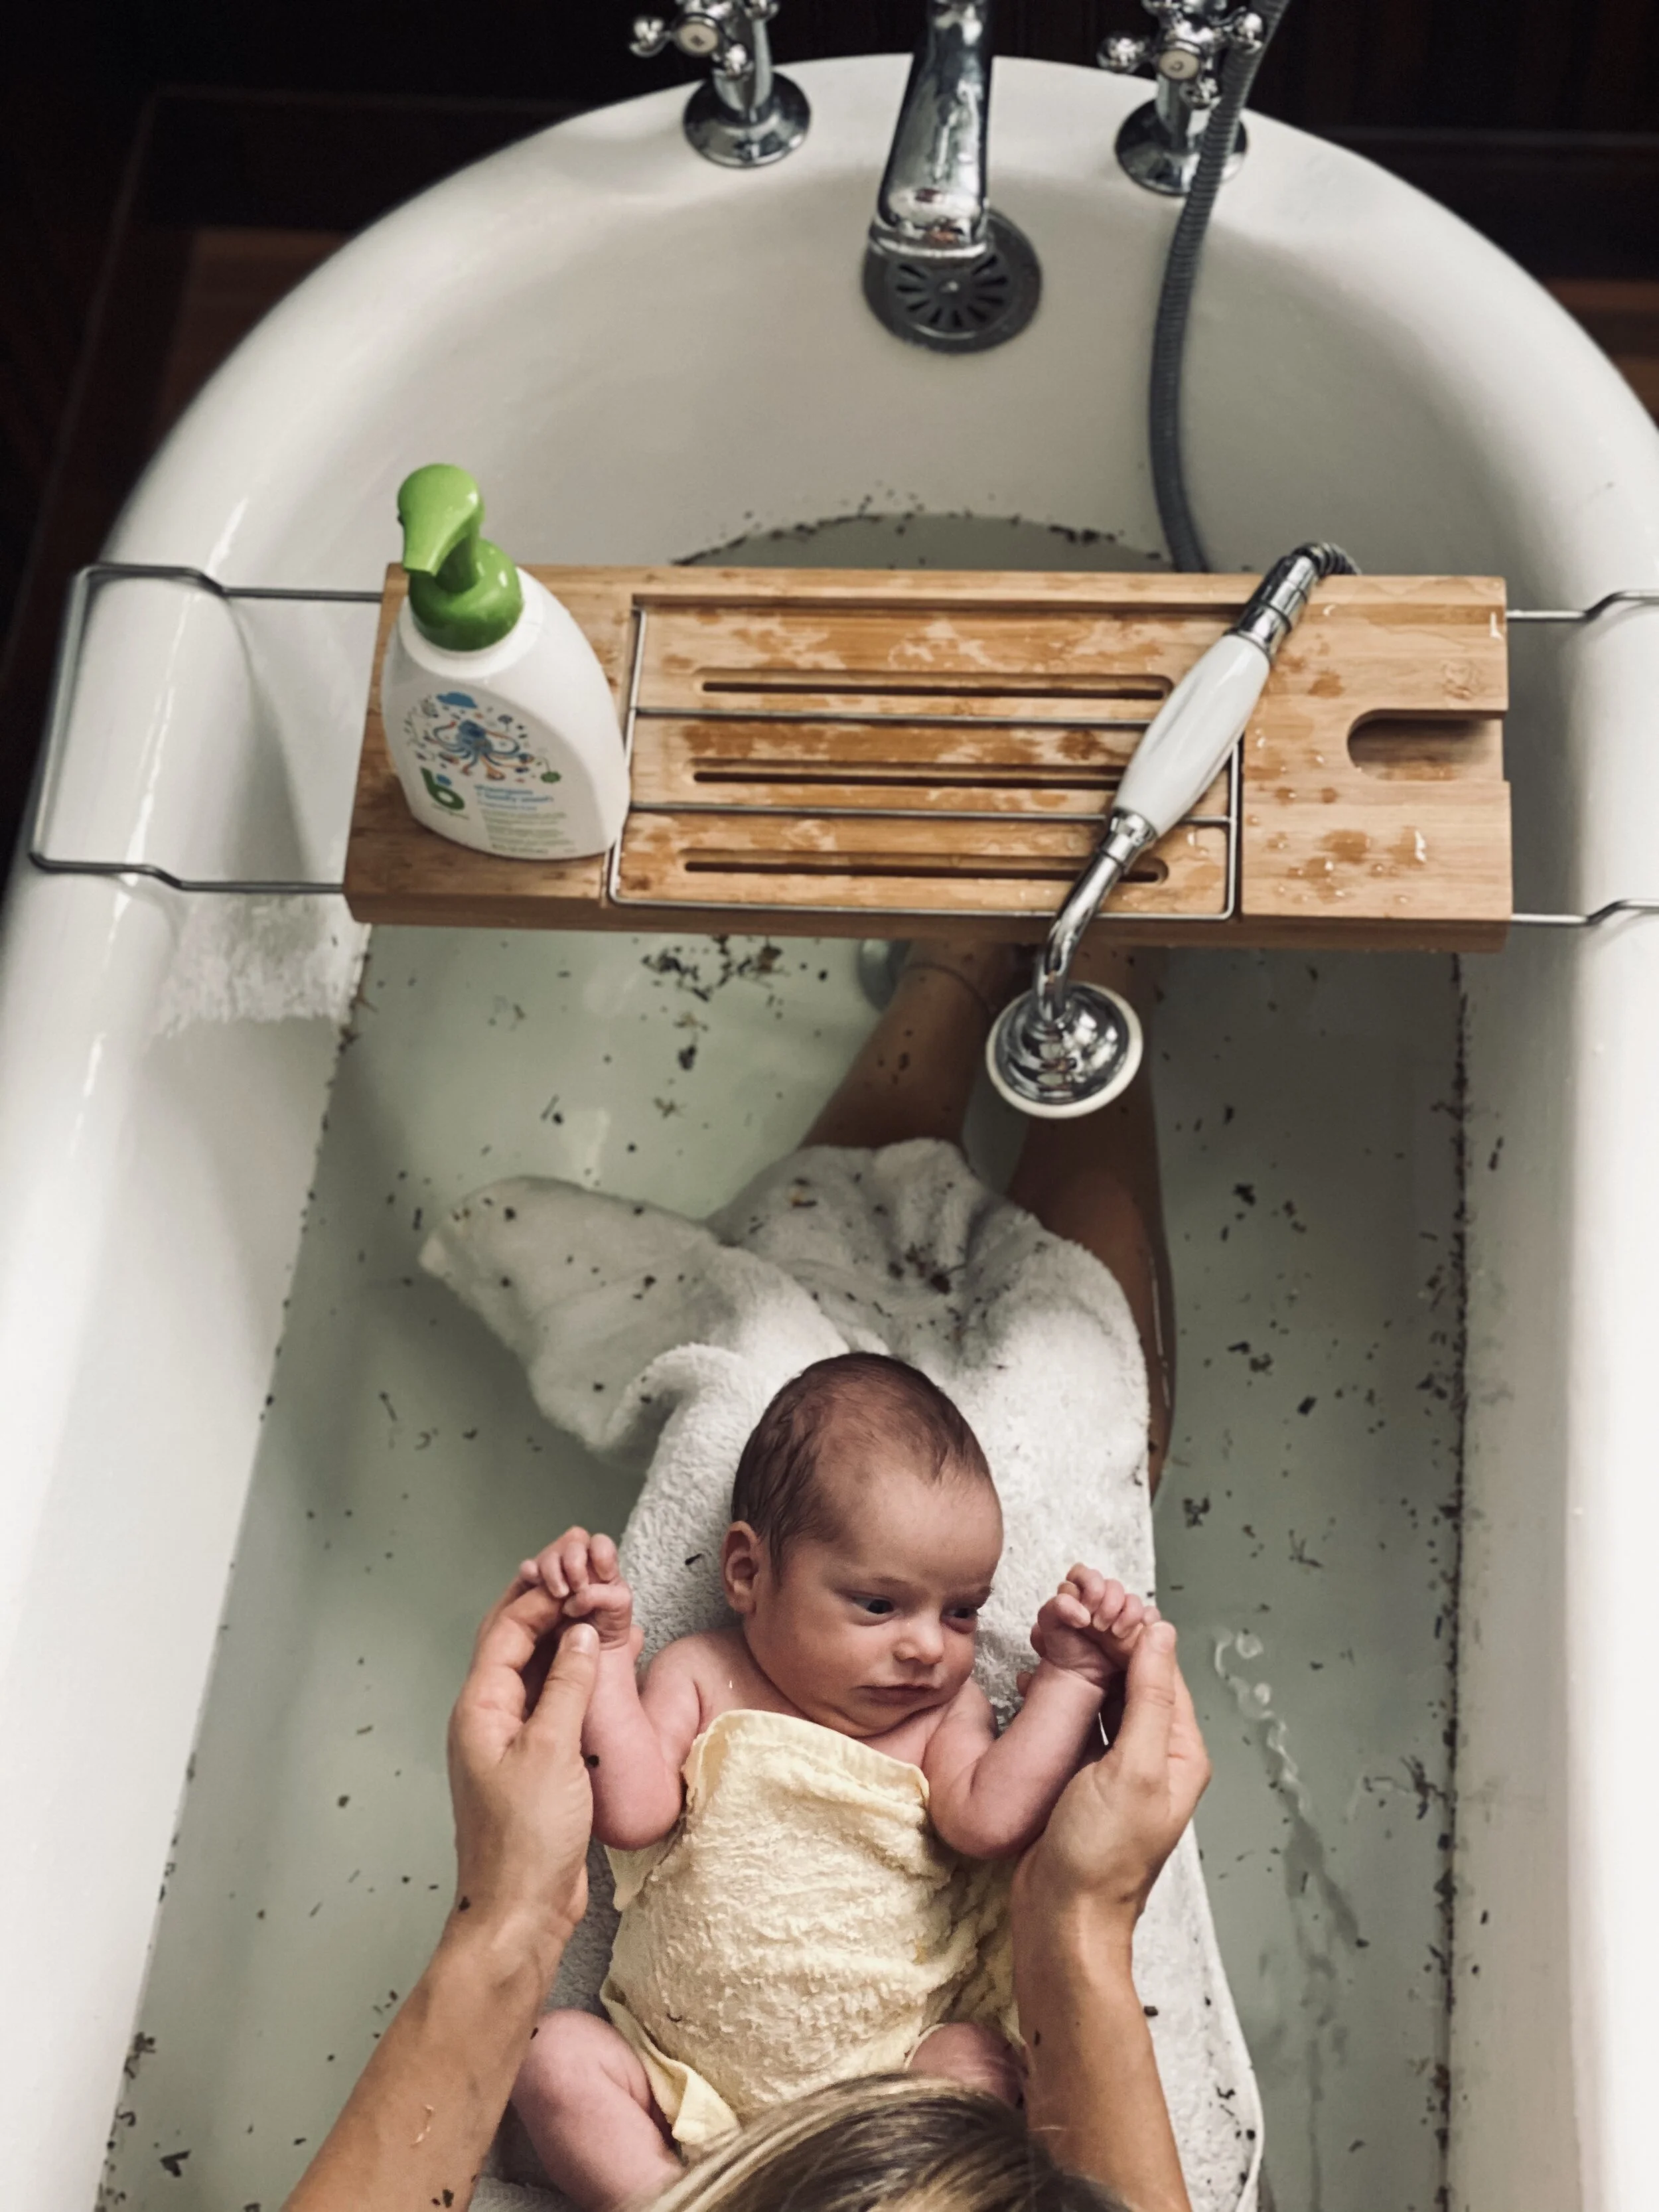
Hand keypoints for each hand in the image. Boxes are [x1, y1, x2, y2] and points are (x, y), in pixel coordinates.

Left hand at [446, 1567, 601, 1966]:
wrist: (521, 1913)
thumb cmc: (526, 1840)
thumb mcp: (552, 1750)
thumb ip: (567, 1685)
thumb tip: (580, 1633)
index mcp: (479, 1708)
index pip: (506, 1628)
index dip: (541, 1593)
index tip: (579, 1570)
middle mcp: (489, 1717)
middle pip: (515, 1641)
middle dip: (547, 1603)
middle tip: (584, 1571)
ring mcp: (512, 1740)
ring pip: (536, 1669)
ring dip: (565, 1636)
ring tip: (600, 1605)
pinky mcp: (537, 1762)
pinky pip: (554, 1701)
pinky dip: (577, 1675)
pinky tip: (603, 1663)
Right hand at [524, 1528, 640, 1656]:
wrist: (579, 1678)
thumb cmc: (603, 1648)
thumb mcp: (618, 1618)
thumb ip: (611, 1597)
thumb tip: (585, 1592)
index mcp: (602, 1575)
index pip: (600, 1546)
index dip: (601, 1553)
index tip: (603, 1574)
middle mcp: (577, 1573)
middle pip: (572, 1543)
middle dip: (575, 1560)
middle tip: (576, 1586)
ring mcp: (553, 1582)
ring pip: (550, 1556)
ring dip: (553, 1567)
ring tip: (558, 1592)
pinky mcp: (530, 1594)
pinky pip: (527, 1571)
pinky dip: (530, 1570)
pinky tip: (533, 1578)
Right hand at [1013, 1620, 1209, 1944]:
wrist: (1061, 1919)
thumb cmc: (1101, 1857)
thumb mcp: (1133, 1769)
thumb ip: (1150, 1700)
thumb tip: (1160, 1634)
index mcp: (1181, 1752)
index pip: (1162, 1669)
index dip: (1131, 1629)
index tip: (1097, 1597)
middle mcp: (1155, 1755)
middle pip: (1134, 1677)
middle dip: (1103, 1639)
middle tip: (1068, 1606)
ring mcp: (1117, 1766)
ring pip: (1104, 1694)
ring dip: (1081, 1661)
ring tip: (1051, 1630)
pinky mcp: (1083, 1775)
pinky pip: (1078, 1719)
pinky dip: (1061, 1692)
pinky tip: (1036, 1676)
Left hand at [1030, 1565, 1153, 1689]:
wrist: (1078, 1677)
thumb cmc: (1062, 1647)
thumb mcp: (1049, 1624)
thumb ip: (1057, 1607)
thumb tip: (1083, 1612)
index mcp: (1080, 1593)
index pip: (1085, 1573)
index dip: (1087, 1585)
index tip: (1085, 1609)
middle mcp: (1102, 1600)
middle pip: (1112, 1585)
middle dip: (1107, 1602)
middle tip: (1099, 1625)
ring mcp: (1121, 1614)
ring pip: (1133, 1599)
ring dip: (1127, 1612)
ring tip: (1115, 1633)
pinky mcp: (1138, 1629)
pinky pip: (1151, 1615)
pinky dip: (1146, 1619)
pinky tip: (1136, 1631)